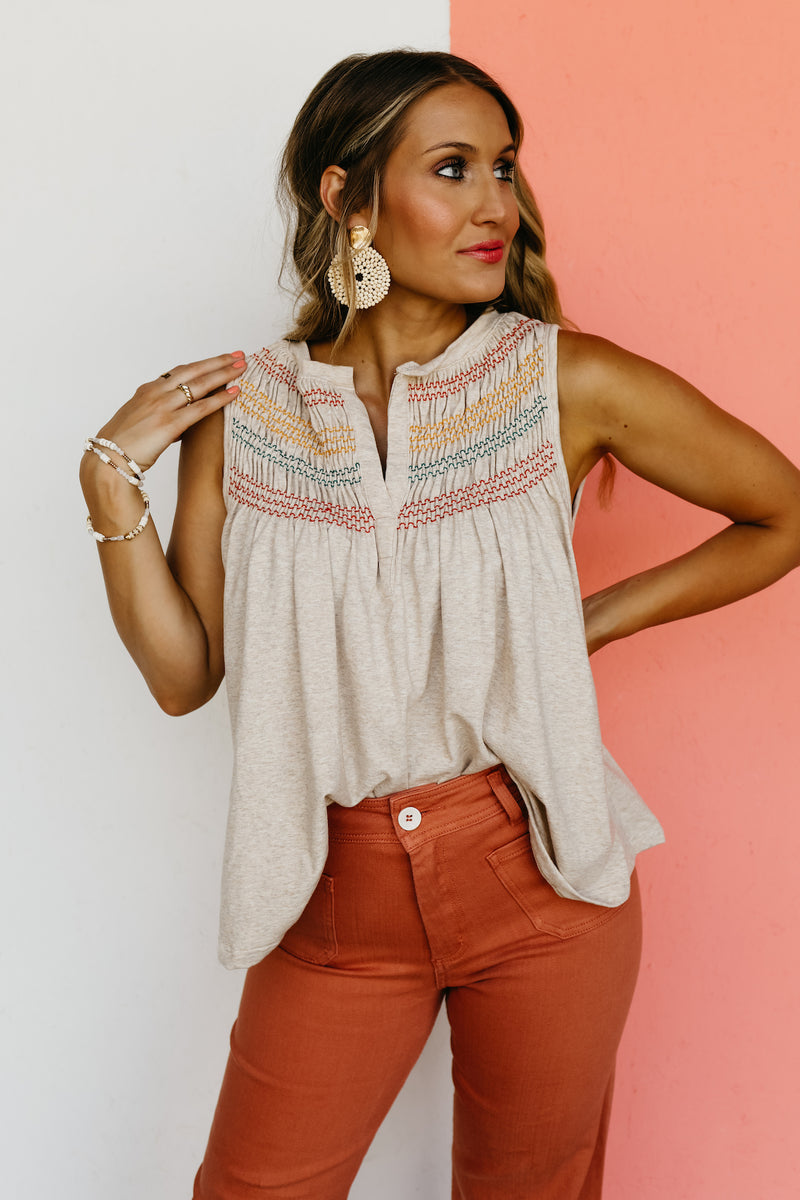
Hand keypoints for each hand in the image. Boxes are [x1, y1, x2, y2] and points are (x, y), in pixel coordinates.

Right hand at [91, 351, 245, 471]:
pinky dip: (220, 398)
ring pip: (199, 384)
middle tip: (238, 355)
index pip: (179, 371)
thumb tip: (178, 424)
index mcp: (147, 391)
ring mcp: (162, 407)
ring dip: (223, 374)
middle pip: (193, 371)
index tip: (218, 359)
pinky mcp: (169, 424)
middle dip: (217, 362)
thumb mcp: (139, 423)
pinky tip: (235, 392)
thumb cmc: (121, 447)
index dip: (201, 364)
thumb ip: (158, 416)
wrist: (107, 460)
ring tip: (242, 367)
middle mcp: (155, 393)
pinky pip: (201, 408)